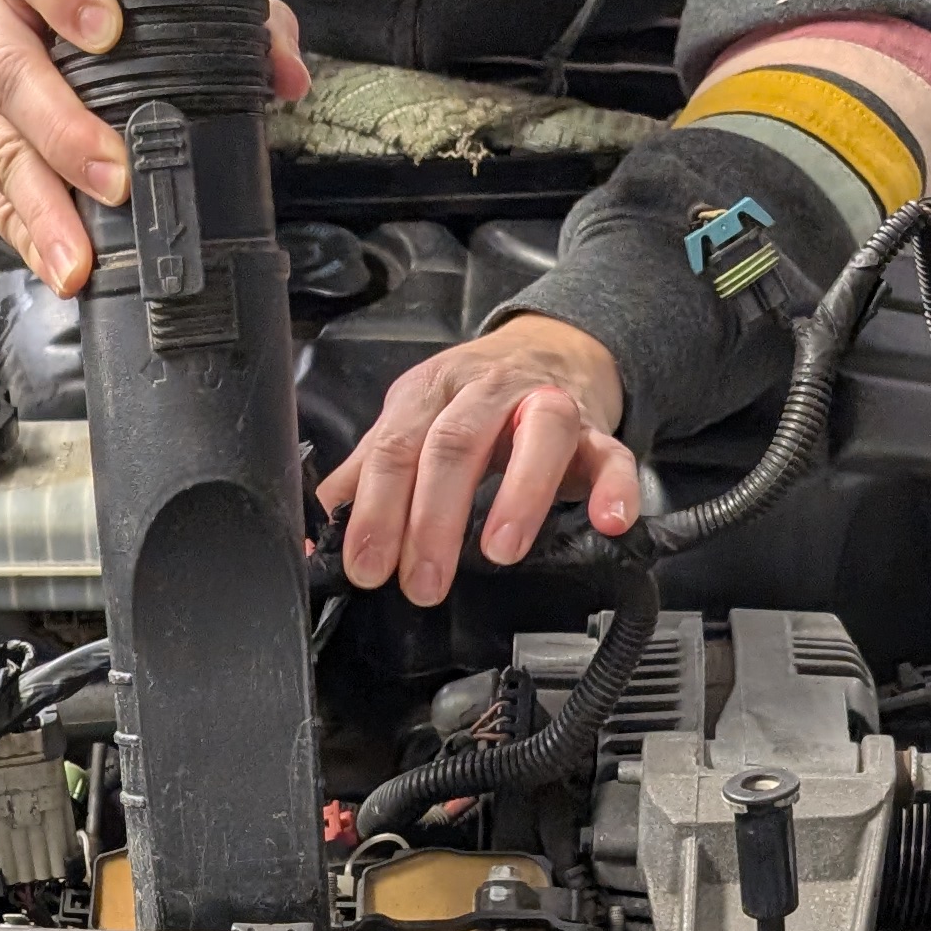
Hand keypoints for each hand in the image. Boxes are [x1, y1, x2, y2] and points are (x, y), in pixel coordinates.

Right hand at [0, 0, 308, 295]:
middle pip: (8, 69)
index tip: (108, 32)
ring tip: (80, 257)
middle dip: (64, 132)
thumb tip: (286, 73)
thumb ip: (226, 14)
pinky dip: (23, 236)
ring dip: (41, 208)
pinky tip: (57, 263)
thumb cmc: (81, 8)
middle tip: (117, 179)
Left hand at [317, 313, 641, 600]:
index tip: (365, 566)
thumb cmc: (472, 401)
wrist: (550, 347)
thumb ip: (364, 478)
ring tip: (500, 552)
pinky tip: (608, 522)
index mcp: (431, 394)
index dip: (377, 510)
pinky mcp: (597, 429)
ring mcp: (546, 405)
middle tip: (421, 582)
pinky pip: (612, 453)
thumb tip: (315, 537)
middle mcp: (488, 393)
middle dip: (434, 519)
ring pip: (537, 435)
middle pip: (456, 444)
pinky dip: (615, 487)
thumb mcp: (410, 425)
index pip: (395, 448)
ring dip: (518, 495)